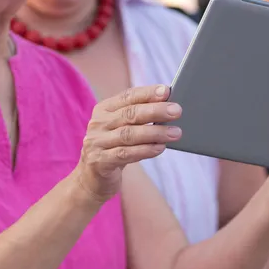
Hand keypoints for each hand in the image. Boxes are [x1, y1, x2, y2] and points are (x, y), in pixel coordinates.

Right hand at [77, 85, 181, 202]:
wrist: (92, 178)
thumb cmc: (115, 148)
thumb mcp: (123, 129)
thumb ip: (139, 118)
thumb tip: (169, 107)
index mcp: (104, 109)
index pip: (127, 96)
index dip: (147, 93)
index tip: (167, 91)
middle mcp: (98, 124)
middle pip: (130, 114)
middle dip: (155, 111)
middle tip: (177, 111)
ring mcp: (97, 143)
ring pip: (129, 134)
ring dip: (155, 132)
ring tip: (175, 132)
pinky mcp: (100, 162)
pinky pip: (126, 154)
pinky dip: (145, 150)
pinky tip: (160, 148)